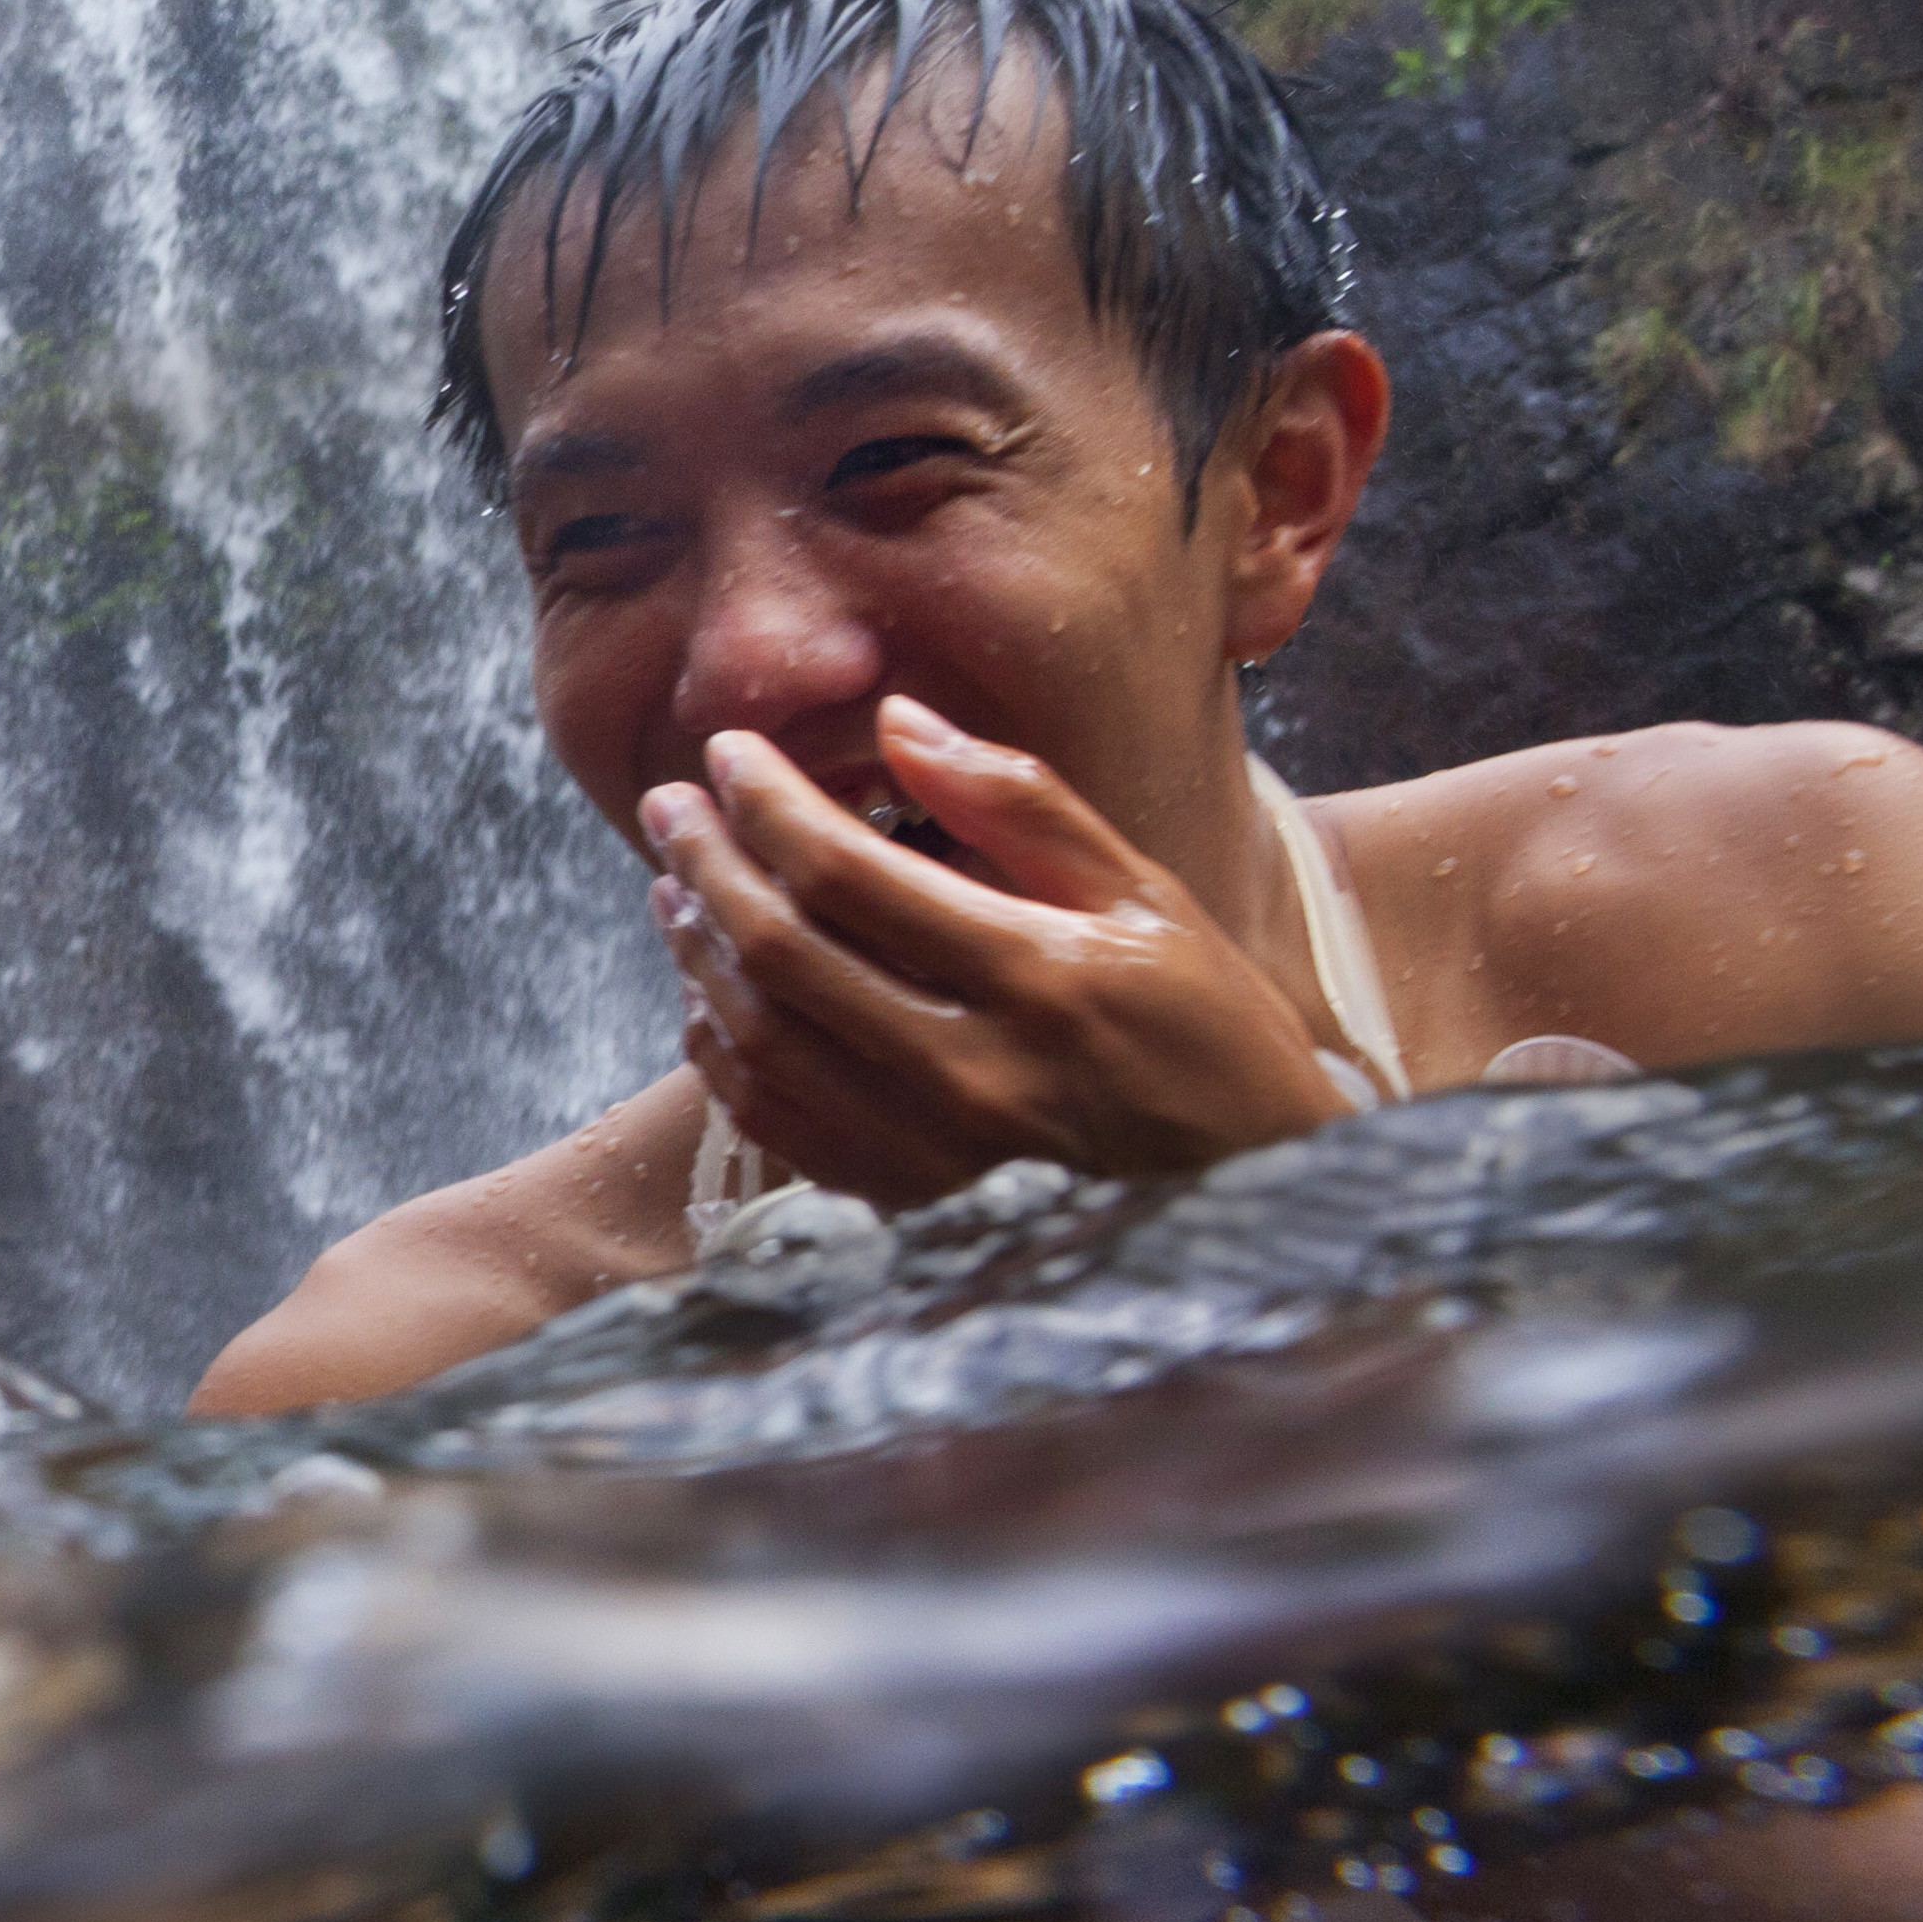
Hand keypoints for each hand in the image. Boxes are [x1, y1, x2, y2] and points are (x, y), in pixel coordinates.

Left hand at [646, 702, 1351, 1209]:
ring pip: (759, 1037)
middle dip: (706, 863)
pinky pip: (772, 1118)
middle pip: (780, 951)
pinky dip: (721, 1048)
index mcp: (1037, 976)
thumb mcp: (1148, 899)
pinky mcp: (905, 1199)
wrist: (1252, 1194)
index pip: (847, 874)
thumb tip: (899, 722)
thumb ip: (1021, 806)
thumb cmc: (1210, 1033)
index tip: (727, 753)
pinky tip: (709, 991)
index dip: (768, 804)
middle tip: (670, 803)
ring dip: (698, 951)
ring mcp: (927, 1148)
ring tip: (676, 883)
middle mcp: (969, 1070)